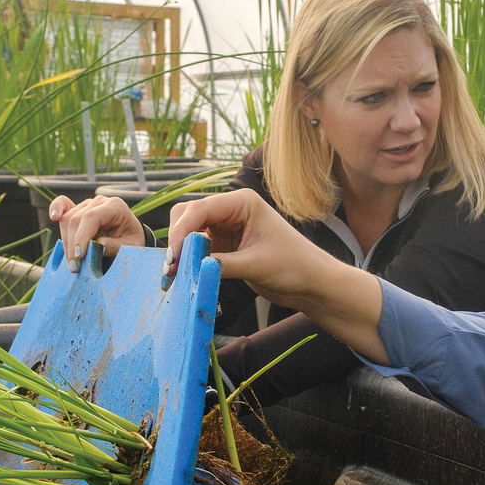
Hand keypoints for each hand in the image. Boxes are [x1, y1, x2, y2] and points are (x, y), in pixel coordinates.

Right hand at [49, 194, 144, 270]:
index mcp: (115, 206)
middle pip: (76, 220)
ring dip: (66, 242)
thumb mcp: (131, 247)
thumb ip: (115, 246)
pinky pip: (63, 204)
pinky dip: (56, 208)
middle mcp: (99, 202)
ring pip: (67, 220)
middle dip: (72, 245)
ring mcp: (87, 204)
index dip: (82, 237)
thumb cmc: (132, 240)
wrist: (131, 235)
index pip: (92, 217)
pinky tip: (54, 217)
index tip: (79, 256)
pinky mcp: (78, 209)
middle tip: (75, 267)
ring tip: (72, 262)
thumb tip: (97, 245)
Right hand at [166, 190, 389, 361]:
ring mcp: (226, 227)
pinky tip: (186, 275)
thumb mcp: (256, 265)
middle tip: (172, 268)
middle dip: (178, 239)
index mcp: (242, 202)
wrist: (312, 283)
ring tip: (176, 274)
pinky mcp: (225, 245)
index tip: (174, 257)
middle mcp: (231, 210)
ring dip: (181, 251)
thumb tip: (189, 269)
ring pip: (190, 232)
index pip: (200, 209)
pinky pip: (198, 248)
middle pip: (188, 215)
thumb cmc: (295, 265)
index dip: (182, 232)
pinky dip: (190, 260)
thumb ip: (221, 264)